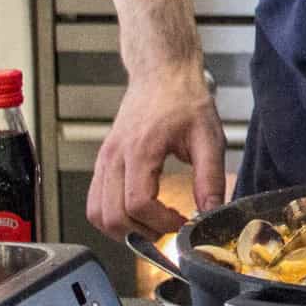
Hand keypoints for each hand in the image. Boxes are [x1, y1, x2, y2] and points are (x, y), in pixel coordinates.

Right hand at [85, 65, 226, 238]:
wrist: (162, 73)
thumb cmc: (185, 100)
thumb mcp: (208, 137)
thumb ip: (210, 177)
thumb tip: (210, 212)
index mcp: (141, 150)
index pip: (137, 203)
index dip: (161, 222)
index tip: (183, 222)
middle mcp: (115, 156)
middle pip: (111, 215)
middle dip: (141, 232)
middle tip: (168, 229)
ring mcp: (105, 159)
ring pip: (96, 212)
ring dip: (122, 229)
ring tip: (153, 226)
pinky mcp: (103, 160)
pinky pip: (95, 200)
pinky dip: (112, 216)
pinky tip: (139, 213)